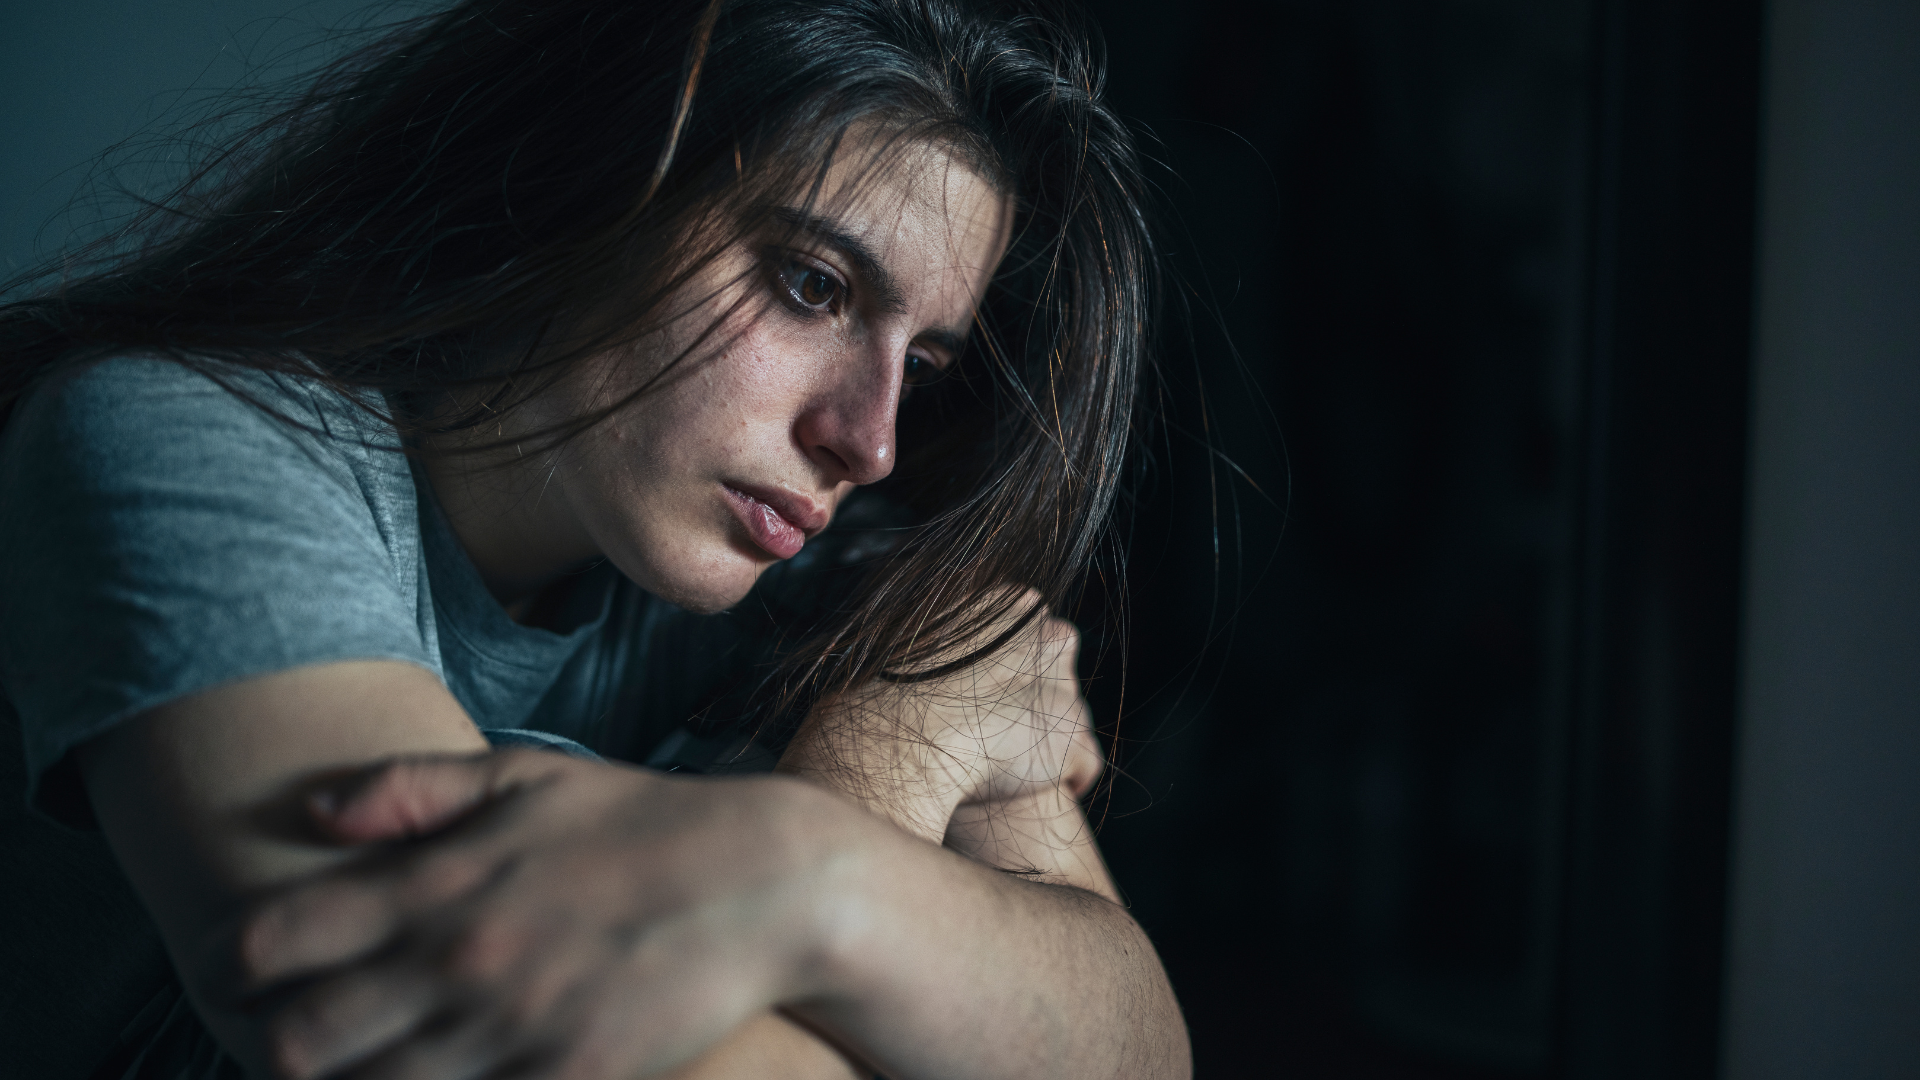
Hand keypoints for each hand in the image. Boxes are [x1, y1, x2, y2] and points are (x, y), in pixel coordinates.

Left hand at [227, 751, 869, 1079]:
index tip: (245, 969)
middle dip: (278, 1042)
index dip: (235, 961)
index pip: (273, 939)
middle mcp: (459, 962)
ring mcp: (510, 1032)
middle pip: (296, 1042)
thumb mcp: (530, 779)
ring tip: (373, 1060)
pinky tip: (449, 1072)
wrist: (766, 885)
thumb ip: (413, 789)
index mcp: (439, 882)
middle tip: (306, 1030)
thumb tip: (315, 811)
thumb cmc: (642, 824)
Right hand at [779, 593, 1107, 889]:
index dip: (1005, 665)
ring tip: (1007, 763)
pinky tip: (1040, 789)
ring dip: (1046, 738)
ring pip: (1069, 714)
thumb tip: (937, 631)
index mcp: (1011, 603)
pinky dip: (1068, 776)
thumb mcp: (916, 631)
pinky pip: (1084, 760)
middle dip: (1033, 693)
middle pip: (1054, 665)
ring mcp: (1064, 686)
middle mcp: (1048, 635)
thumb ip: (948, 628)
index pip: (1027, 628)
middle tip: (995, 725)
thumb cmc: (892, 688)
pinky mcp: (1070, 737)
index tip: (981, 691)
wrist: (903, 737)